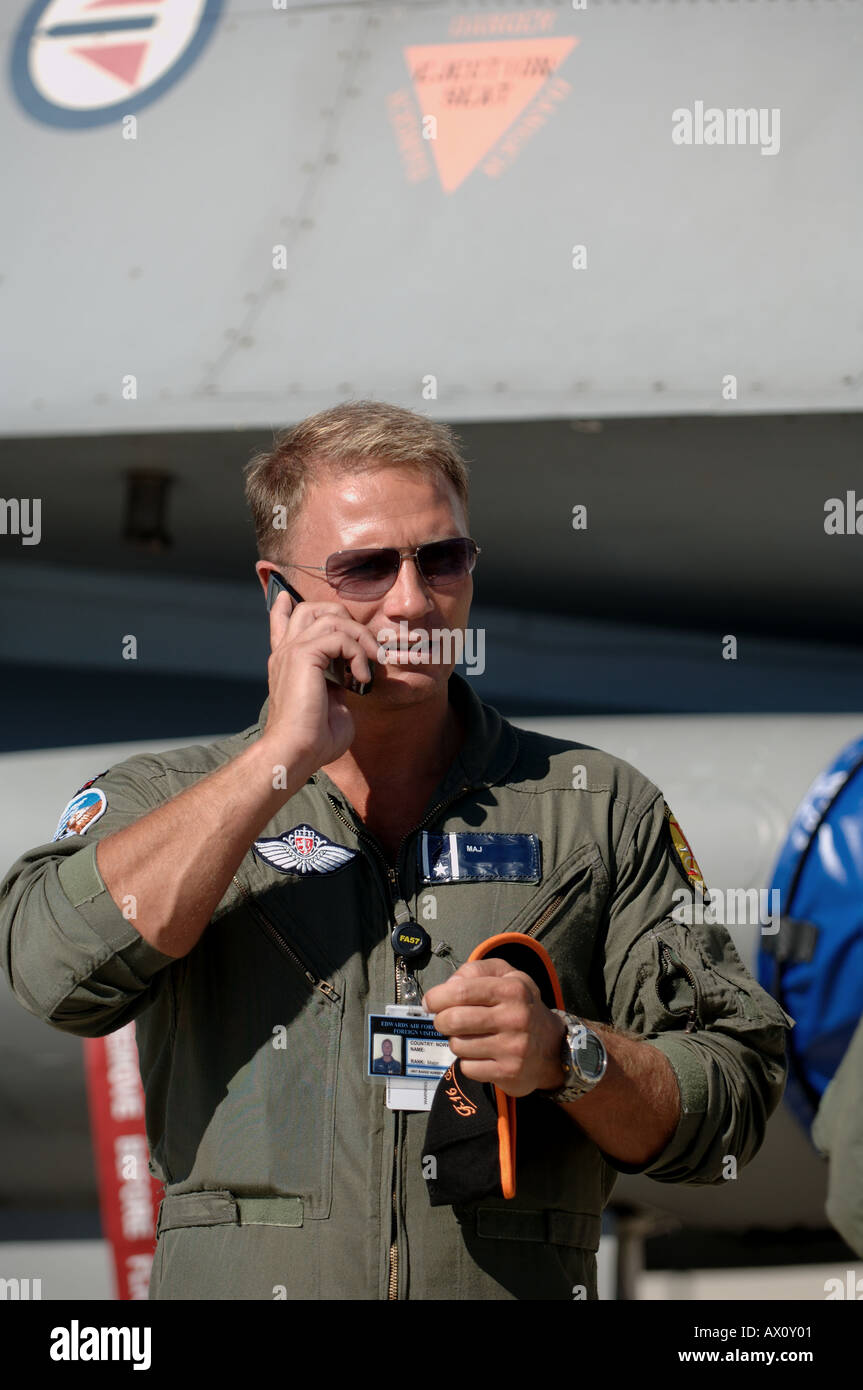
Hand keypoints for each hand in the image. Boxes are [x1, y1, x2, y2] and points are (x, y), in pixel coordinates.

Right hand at [262, 590, 379, 773]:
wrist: (295, 752)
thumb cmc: (314, 740)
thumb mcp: (331, 704)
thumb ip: (338, 684)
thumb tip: (353, 676)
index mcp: (287, 662)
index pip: (281, 622)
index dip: (285, 607)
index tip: (287, 598)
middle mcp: (285, 652)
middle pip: (310, 608)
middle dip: (344, 618)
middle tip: (365, 648)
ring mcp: (291, 651)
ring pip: (331, 616)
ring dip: (360, 637)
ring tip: (371, 664)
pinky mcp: (302, 655)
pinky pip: (339, 636)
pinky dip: (358, 654)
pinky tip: (361, 678)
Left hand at [422, 959, 566, 1097]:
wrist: (551, 1047)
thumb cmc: (520, 1006)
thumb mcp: (506, 976)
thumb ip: (475, 970)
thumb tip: (447, 986)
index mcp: (512, 989)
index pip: (461, 991)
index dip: (437, 997)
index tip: (430, 1002)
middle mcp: (516, 1017)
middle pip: (454, 1020)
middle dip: (441, 1020)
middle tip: (445, 1020)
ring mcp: (513, 1047)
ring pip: (457, 1045)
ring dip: (456, 1041)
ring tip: (470, 1036)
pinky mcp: (509, 1072)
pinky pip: (467, 1068)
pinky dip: (468, 1062)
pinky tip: (481, 1054)